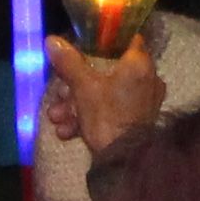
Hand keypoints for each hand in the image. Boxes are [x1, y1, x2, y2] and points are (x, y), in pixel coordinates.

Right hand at [44, 31, 166, 154]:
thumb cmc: (107, 116)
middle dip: (76, 84)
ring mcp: (142, 101)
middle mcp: (146, 79)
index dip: (101, 41)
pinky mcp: (135, 120)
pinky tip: (67, 131)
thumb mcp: (83, 87)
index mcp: (139, 64)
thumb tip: (52, 40)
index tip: (81, 46)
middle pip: (106, 71)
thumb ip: (69, 62)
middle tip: (59, 94)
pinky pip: (109, 111)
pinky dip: (87, 118)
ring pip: (104, 93)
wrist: (123, 161)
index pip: (126, 39)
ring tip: (57, 117)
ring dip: (76, 105)